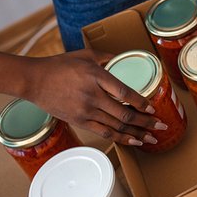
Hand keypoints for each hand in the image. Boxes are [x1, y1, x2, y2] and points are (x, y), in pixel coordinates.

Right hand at [22, 49, 164, 146]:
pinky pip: (104, 132)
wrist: (34, 81)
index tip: (153, 108)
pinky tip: (133, 141)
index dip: (141, 103)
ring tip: (152, 138)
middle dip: (146, 122)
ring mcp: (86, 110)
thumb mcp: (85, 55)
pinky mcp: (79, 121)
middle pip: (125, 113)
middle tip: (161, 127)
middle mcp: (93, 96)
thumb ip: (106, 56)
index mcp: (97, 76)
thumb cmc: (60, 65)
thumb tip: (123, 57)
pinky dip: (120, 138)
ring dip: (137, 133)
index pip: (125, 93)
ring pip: (117, 126)